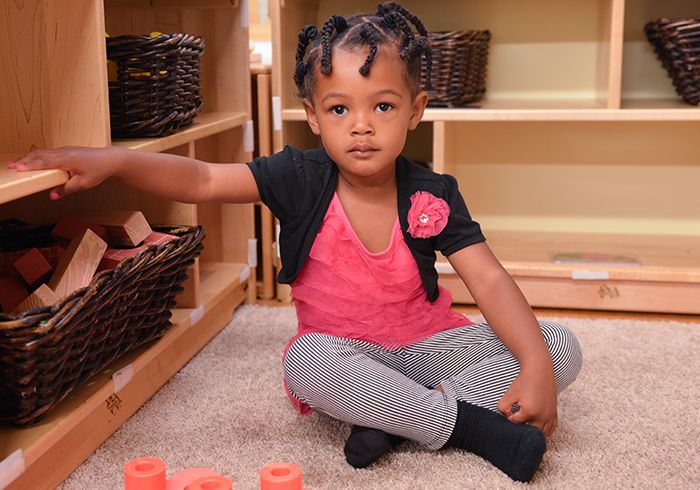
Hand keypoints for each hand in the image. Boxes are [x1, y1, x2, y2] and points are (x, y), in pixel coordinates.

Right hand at [8, 146, 125, 198]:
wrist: (110, 159)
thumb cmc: (99, 170)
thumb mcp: (84, 183)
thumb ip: (67, 189)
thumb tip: (53, 195)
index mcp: (66, 159)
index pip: (43, 162)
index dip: (29, 165)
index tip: (17, 168)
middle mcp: (63, 152)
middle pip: (39, 155)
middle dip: (24, 160)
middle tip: (10, 166)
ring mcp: (65, 150)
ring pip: (43, 152)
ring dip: (29, 157)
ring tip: (17, 163)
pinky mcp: (67, 151)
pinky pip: (48, 152)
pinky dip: (38, 155)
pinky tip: (33, 159)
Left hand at [497, 364, 557, 436]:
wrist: (539, 370)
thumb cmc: (524, 381)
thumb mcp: (509, 393)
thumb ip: (503, 407)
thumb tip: (507, 416)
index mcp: (530, 411)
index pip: (516, 423)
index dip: (510, 417)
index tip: (508, 410)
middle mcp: (542, 416)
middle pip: (530, 431)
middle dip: (522, 427)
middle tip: (517, 418)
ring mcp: (550, 415)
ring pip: (542, 433)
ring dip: (533, 431)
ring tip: (525, 423)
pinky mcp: (554, 412)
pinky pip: (551, 428)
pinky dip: (544, 431)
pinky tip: (536, 426)